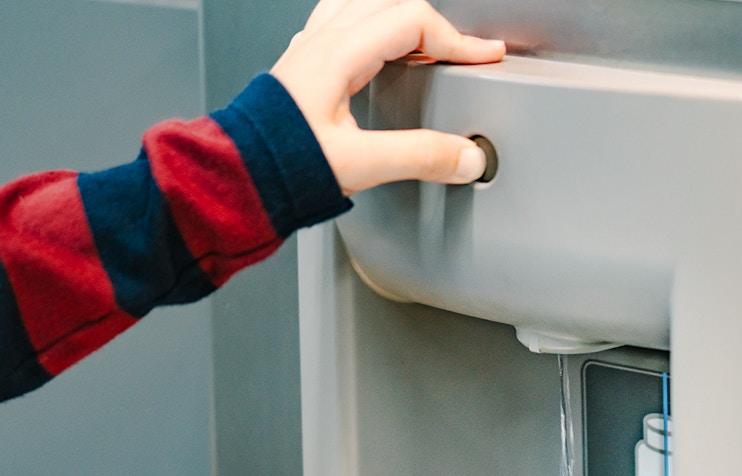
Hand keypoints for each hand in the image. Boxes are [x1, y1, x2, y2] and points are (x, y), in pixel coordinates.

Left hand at [270, 0, 504, 193]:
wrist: (236, 175)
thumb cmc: (280, 165)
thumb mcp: (359, 164)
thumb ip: (419, 157)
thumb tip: (467, 156)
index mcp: (337, 55)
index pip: (414, 22)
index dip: (459, 40)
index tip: (486, 57)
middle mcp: (321, 43)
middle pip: (394, 6)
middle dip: (439, 28)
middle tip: (467, 53)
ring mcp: (309, 50)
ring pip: (365, 6)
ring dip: (403, 21)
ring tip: (430, 46)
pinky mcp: (303, 66)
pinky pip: (343, 23)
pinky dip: (375, 29)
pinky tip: (381, 52)